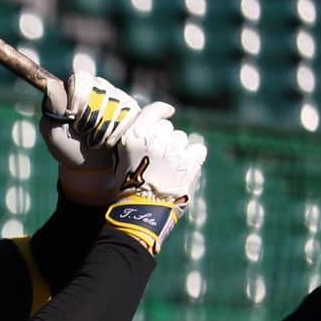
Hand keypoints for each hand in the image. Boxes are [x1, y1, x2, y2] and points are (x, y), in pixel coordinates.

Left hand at [40, 72, 142, 205]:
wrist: (88, 166)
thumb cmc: (66, 144)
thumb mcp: (52, 130)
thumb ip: (52, 108)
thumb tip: (51, 84)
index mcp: (78, 85)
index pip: (80, 80)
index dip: (77, 100)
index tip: (71, 117)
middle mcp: (100, 86)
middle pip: (99, 92)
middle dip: (89, 118)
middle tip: (82, 132)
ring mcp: (119, 97)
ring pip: (115, 106)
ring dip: (101, 130)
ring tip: (93, 140)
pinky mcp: (133, 111)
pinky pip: (128, 118)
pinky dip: (115, 135)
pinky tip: (107, 143)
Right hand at [103, 104, 206, 254]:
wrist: (142, 210)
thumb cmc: (128, 187)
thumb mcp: (122, 157)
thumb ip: (137, 139)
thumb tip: (155, 125)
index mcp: (134, 136)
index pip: (154, 111)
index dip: (162, 110)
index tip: (169, 112)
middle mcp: (154, 139)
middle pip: (168, 128)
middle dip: (165, 139)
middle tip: (159, 157)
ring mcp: (174, 151)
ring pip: (182, 139)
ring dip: (178, 149)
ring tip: (169, 168)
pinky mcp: (190, 162)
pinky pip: (198, 149)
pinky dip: (194, 156)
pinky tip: (186, 166)